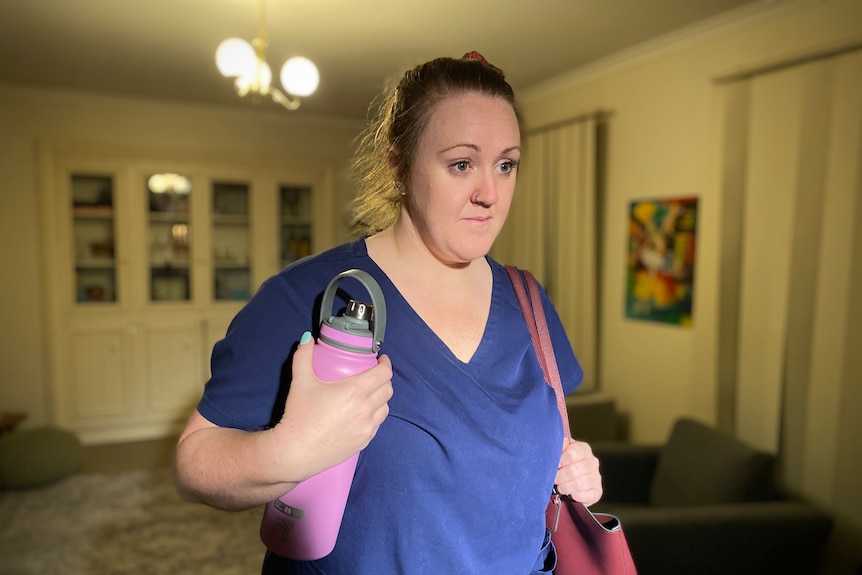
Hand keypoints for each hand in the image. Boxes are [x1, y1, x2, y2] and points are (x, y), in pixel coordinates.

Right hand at [274, 333, 392, 480]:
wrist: (296, 452)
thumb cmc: (299, 417)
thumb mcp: (301, 382)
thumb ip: (303, 356)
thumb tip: (307, 339)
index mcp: (356, 391)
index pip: (384, 373)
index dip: (385, 363)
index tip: (381, 360)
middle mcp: (366, 409)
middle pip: (388, 389)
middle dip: (383, 379)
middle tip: (372, 375)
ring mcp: (367, 428)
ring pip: (385, 407)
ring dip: (381, 398)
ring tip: (369, 394)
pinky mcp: (364, 442)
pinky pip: (377, 424)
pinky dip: (375, 415)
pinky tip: (363, 414)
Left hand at [555, 439, 601, 505]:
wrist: (570, 480)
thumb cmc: (562, 464)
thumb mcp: (560, 452)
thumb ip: (559, 446)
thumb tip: (561, 442)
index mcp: (583, 449)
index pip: (573, 453)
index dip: (560, 461)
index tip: (552, 466)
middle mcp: (592, 462)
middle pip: (574, 470)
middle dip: (560, 477)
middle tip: (554, 479)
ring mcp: (596, 477)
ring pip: (579, 484)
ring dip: (565, 487)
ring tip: (559, 487)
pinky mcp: (597, 492)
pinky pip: (587, 496)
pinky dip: (576, 496)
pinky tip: (570, 494)